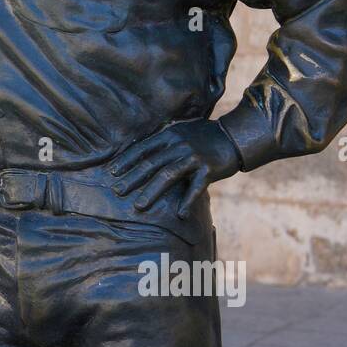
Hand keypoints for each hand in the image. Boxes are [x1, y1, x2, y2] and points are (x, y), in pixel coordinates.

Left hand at [110, 118, 241, 217]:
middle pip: (151, 164)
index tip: (112, 172)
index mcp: (169, 135)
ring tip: (139, 206)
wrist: (234, 136)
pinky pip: (196, 188)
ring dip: (152, 192)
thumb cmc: (202, 136)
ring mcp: (194, 157)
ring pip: (168, 176)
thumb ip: (162, 141)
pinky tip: (179, 215)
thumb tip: (140, 154)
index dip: (126, 160)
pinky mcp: (209, 170)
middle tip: (117, 191)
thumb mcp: (180, 132)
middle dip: (132, 178)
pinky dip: (187, 202)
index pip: (142, 148)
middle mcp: (179, 145)